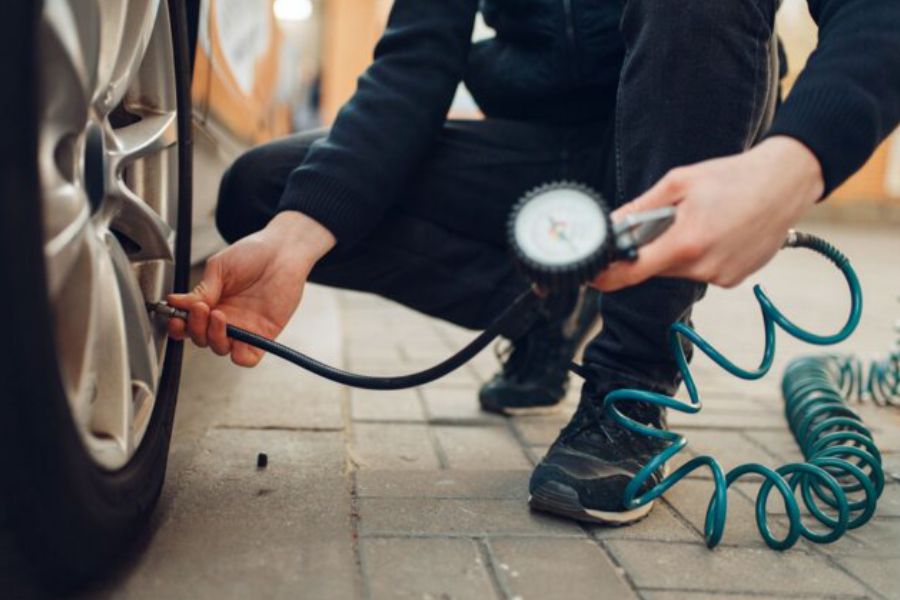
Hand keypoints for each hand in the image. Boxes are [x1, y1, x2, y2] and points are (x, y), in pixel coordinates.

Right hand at [167, 211, 335, 365]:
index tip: (175, 316)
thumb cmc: (253, 254)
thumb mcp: (219, 268)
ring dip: (213, 337)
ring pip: (220, 349)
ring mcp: (243, 328)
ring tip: (218, 314)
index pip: (188, 324)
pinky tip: (235, 339)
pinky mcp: (263, 335)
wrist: (282, 250)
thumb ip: (201, 290)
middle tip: (200, 309)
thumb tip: (177, 303)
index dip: (179, 325)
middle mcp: (225, 318)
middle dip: (195, 327)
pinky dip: (239, 356)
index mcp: (211, 303)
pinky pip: (248, 357)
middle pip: (201, 339)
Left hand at [594, 136, 823, 291]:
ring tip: (702, 220)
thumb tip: (612, 225)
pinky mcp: (734, 279)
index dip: (608, 276)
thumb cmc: (734, 177)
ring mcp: (721, 276)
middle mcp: (703, 267)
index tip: (593, 274)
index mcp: (686, 242)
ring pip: (679, 269)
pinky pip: (702, 271)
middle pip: (656, 268)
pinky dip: (701, 255)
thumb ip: (641, 208)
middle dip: (652, 248)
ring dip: (678, 250)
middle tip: (668, 219)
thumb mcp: (679, 183)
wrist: (787, 182)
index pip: (632, 272)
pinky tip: (718, 231)